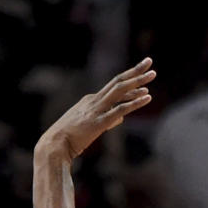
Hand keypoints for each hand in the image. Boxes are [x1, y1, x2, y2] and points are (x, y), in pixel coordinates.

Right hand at [37, 58, 154, 163]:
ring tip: (153, 74)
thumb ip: (106, 120)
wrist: (54, 146)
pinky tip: (147, 97)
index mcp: (90, 101)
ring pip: (120, 91)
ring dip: (137, 81)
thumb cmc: (69, 139)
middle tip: (149, 62)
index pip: (113, 88)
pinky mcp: (98, 122)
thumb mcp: (89, 127)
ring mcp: (96, 110)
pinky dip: (134, 103)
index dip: (129, 83)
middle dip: (134, 71)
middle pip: (118, 82)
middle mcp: (94, 101)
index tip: (142, 79)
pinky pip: (120, 110)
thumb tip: (121, 117)